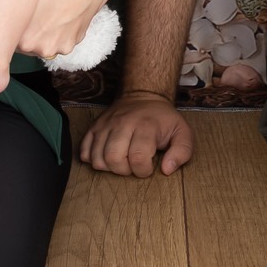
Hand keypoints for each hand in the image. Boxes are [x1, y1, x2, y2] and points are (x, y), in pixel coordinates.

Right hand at [79, 91, 193, 176]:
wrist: (144, 95)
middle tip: (133, 165)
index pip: (138, 158)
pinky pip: (84, 150)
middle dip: (124, 170)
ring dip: (108, 167)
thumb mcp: (182, 132)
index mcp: (146, 126)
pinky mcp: (94, 127)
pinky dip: (92, 159)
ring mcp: (106, 125)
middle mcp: (123, 124)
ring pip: (97, 157)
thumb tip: (167, 170)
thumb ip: (182, 152)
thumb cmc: (163, 119)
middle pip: (113, 158)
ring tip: (121, 161)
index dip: (143, 170)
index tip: (148, 166)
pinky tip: (106, 156)